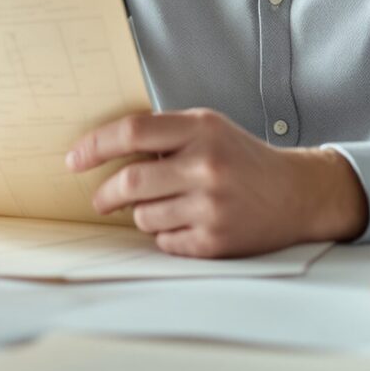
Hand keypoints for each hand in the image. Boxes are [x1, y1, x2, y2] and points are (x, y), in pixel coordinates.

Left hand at [66, 108, 369, 257]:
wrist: (296, 194)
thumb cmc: (242, 159)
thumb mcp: (208, 129)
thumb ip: (163, 135)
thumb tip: (102, 151)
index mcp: (202, 129)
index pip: (131, 132)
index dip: (95, 146)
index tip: (73, 160)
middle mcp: (207, 166)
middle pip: (130, 181)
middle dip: (106, 194)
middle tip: (100, 200)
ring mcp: (212, 206)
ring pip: (143, 216)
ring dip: (141, 214)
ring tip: (164, 206)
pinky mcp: (215, 240)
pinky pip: (164, 241)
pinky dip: (165, 234)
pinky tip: (186, 223)